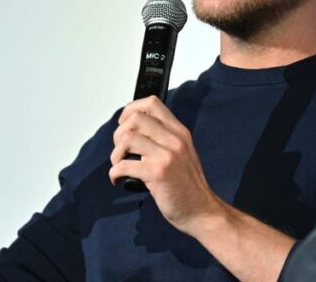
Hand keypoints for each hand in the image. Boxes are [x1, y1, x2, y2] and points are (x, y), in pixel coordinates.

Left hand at [108, 96, 225, 232]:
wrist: (201, 211)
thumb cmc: (188, 186)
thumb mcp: (182, 153)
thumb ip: (163, 139)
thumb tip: (133, 130)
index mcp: (180, 132)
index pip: (152, 103)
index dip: (131, 110)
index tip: (124, 125)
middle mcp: (175, 140)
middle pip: (136, 118)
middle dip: (119, 134)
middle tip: (121, 151)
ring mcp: (167, 156)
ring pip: (127, 138)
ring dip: (116, 153)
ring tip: (119, 165)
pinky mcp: (158, 174)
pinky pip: (124, 165)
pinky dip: (114, 172)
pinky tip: (118, 180)